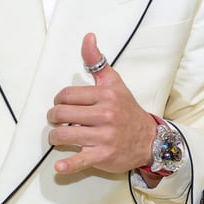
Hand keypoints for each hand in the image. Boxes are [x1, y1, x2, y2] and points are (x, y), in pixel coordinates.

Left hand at [47, 33, 156, 174]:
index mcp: (106, 95)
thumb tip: (88, 37)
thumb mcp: (114, 83)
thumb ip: (97, 61)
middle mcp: (105, 115)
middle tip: (57, 120)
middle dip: (54, 117)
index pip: (66, 95)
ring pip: (64, 134)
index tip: (62, 104)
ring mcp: (104, 137)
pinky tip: (59, 166)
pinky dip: (68, 165)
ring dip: (55, 136)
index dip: (59, 100)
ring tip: (58, 135)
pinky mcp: (102, 156)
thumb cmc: (126, 110)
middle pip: (61, 114)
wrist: (148, 139)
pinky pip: (80, 160)